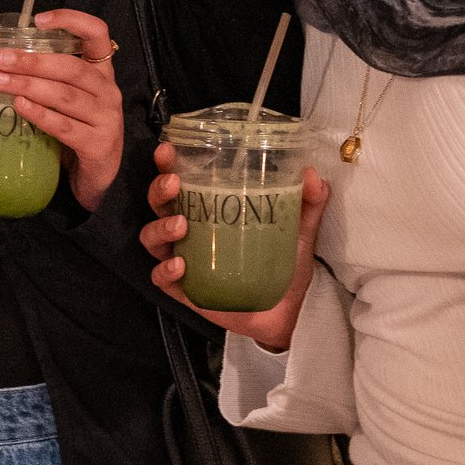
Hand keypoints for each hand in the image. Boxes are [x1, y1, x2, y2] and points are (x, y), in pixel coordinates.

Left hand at [0, 8, 123, 210]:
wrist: (95, 178)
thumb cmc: (75, 131)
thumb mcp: (65, 99)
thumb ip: (44, 79)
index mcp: (101, 73)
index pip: (97, 35)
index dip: (71, 21)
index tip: (38, 20)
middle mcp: (108, 91)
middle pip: (72, 68)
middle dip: (34, 61)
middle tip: (2, 59)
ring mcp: (107, 119)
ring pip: (66, 96)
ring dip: (29, 86)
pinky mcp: (99, 145)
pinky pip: (64, 126)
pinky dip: (40, 114)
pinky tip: (19, 106)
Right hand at [140, 150, 329, 352]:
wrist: (289, 313)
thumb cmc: (285, 265)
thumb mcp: (299, 230)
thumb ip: (307, 202)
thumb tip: (312, 175)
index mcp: (209, 209)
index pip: (181, 180)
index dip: (168, 164)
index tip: (167, 151)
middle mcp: (190, 232)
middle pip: (158, 204)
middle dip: (159, 191)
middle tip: (175, 184)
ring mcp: (184, 260)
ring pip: (151, 238)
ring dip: (160, 227)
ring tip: (180, 225)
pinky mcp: (184, 290)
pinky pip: (160, 278)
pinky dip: (165, 270)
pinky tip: (180, 266)